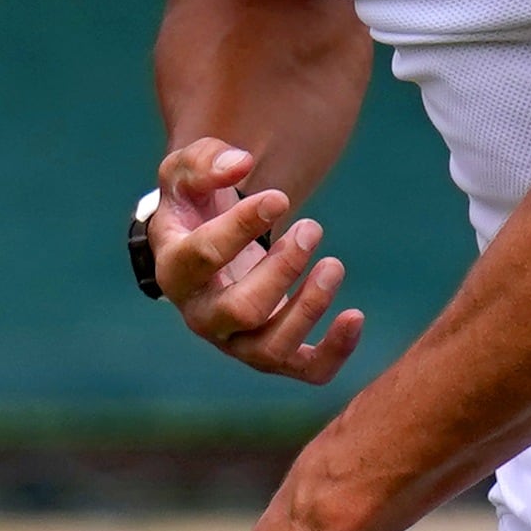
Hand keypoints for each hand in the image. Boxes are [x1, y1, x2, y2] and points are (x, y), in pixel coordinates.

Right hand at [150, 138, 364, 382]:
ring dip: (309, 307)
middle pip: (240, 310)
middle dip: (283, 270)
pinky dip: (334, 351)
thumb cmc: (195, 203)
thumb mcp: (185, 172)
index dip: (242, 226)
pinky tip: (356, 315)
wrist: (203, 243)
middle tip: (311, 228)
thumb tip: (240, 165)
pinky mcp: (270, 350)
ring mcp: (235, 340)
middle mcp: (200, 315)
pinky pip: (305, 369)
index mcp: (174, 270)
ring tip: (334, 264)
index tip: (280, 197)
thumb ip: (205, 161)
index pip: (202, 256)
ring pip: (270, 349)